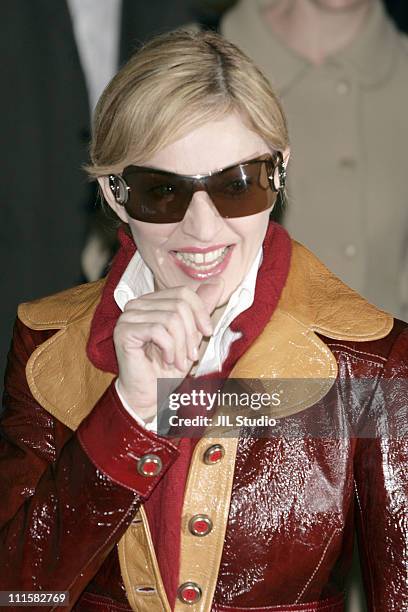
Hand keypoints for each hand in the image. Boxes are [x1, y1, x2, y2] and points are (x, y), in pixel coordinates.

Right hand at [114, 278, 223, 420]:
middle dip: (191, 334)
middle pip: (179, 305)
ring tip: (179, 362)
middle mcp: (137, 305)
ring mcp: (128, 317)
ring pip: (171, 319)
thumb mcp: (192, 335)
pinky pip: (158, 331)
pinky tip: (167, 361)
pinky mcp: (124, 331)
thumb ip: (201, 308)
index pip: (183, 292)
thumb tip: (218, 282)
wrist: (149, 394)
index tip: (208, 333)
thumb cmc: (167, 368)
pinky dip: (169, 349)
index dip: (201, 312)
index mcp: (152, 302)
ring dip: (181, 346)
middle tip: (191, 357)